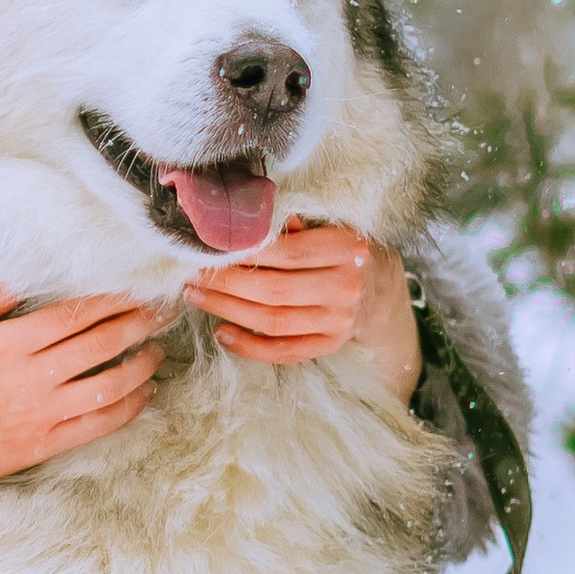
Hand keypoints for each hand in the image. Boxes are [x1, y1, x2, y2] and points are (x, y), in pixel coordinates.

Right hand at [0, 283, 171, 502]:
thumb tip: (22, 279)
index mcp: (6, 344)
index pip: (73, 315)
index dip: (110, 300)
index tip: (135, 289)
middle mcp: (30, 377)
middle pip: (101, 344)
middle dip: (138, 323)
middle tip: (163, 311)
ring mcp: (41, 414)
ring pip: (109, 385)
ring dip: (141, 365)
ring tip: (156, 351)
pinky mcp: (45, 444)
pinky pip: (99, 425)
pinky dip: (128, 408)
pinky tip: (142, 394)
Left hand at [184, 223, 419, 397]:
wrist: (382, 288)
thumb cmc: (346, 247)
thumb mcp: (332, 224)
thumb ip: (296, 224)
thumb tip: (251, 221)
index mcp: (347, 248)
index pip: (286, 253)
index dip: (243, 254)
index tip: (209, 250)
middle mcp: (346, 287)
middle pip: (273, 290)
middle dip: (225, 284)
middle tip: (192, 276)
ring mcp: (339, 321)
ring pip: (273, 321)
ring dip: (227, 310)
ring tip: (196, 297)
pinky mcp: (330, 344)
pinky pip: (285, 351)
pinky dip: (250, 347)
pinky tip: (222, 333)